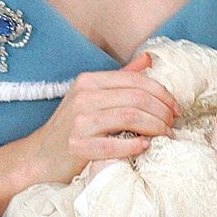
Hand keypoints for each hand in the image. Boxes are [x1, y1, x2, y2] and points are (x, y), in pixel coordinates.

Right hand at [28, 52, 180, 183]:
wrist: (41, 156)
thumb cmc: (72, 126)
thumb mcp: (92, 95)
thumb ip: (121, 78)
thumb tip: (148, 60)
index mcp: (89, 81)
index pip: (135, 80)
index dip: (161, 93)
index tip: (175, 107)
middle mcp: (83, 97)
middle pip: (136, 98)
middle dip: (162, 111)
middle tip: (173, 123)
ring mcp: (79, 121)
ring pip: (130, 117)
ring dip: (155, 127)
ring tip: (166, 135)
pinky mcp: (78, 146)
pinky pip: (114, 145)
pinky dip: (134, 145)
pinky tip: (145, 147)